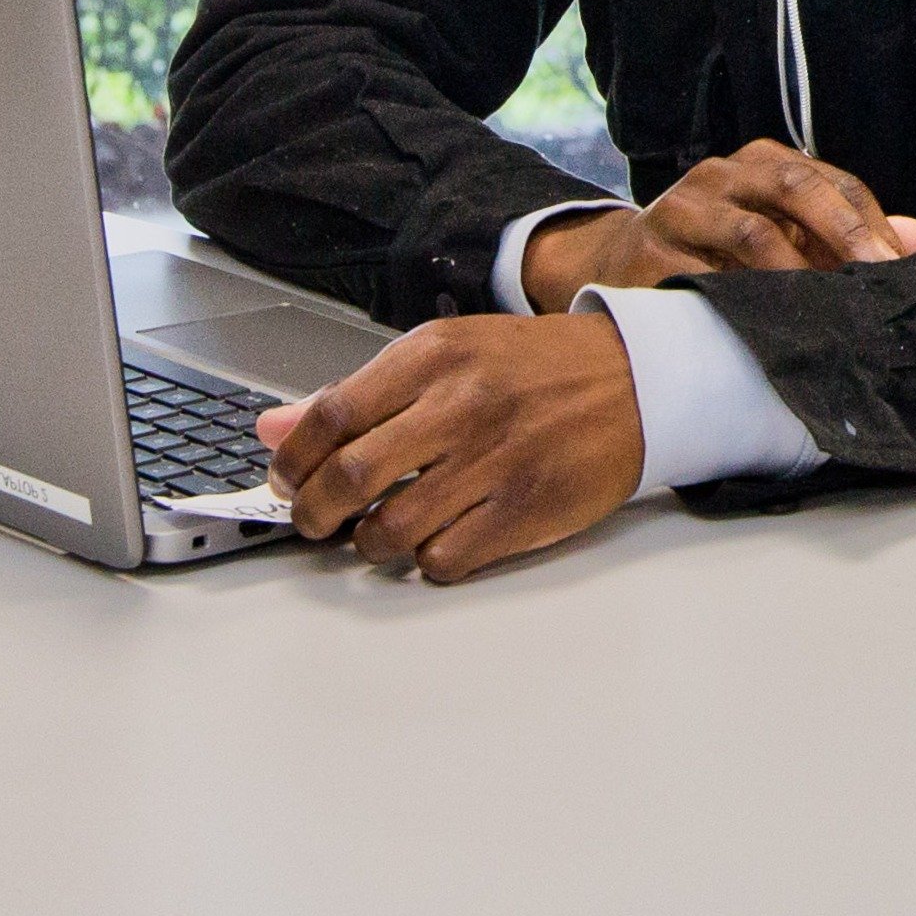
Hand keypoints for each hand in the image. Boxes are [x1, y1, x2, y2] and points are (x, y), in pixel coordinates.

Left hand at [254, 314, 642, 581]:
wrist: (638, 379)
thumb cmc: (536, 369)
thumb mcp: (449, 356)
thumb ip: (361, 394)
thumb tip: (276, 429)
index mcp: (435, 357)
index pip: (329, 417)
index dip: (291, 460)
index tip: (286, 479)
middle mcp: (462, 405)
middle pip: (348, 479)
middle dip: (313, 514)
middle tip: (315, 521)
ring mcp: (495, 460)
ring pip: (389, 531)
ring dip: (369, 543)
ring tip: (380, 531)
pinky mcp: (526, 508)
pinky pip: (443, 559)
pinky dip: (426, 560)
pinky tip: (437, 539)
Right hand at [517, 141, 915, 307]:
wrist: (618, 261)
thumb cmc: (718, 247)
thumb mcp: (782, 232)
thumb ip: (846, 236)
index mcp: (761, 164)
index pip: (830, 181)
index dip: (868, 222)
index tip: (897, 267)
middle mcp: (721, 175)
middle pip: (793, 187)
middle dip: (842, 233)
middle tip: (875, 279)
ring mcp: (681, 211)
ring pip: (751, 234)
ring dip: (797, 275)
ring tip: (827, 311)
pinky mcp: (648, 255)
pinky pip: (703, 278)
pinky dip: (741, 302)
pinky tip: (766, 326)